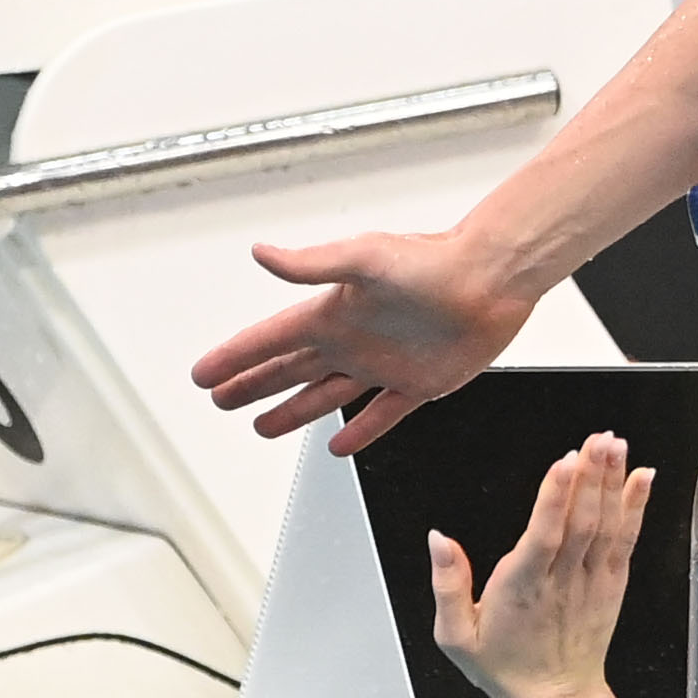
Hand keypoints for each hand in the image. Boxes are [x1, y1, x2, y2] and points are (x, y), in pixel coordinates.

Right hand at [189, 228, 535, 446]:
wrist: (494, 277)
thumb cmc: (436, 259)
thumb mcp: (364, 257)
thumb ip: (311, 264)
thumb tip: (261, 253)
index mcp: (334, 312)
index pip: (271, 341)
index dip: (236, 357)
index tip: (203, 374)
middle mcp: (354, 339)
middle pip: (289, 370)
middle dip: (252, 384)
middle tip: (220, 398)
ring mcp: (384, 363)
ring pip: (326, 395)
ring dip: (293, 410)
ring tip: (262, 425)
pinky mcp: (420, 383)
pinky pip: (381, 413)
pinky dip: (360, 431)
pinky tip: (339, 445)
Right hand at [427, 431, 650, 697]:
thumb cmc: (505, 667)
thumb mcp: (456, 637)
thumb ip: (447, 584)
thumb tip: (438, 539)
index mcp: (522, 589)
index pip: (544, 536)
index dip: (556, 497)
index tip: (565, 462)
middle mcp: (562, 581)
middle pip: (581, 521)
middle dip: (590, 476)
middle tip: (598, 439)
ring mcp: (592, 581)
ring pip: (605, 524)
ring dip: (613, 482)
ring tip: (615, 445)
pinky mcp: (611, 583)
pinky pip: (625, 539)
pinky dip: (636, 507)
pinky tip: (642, 478)